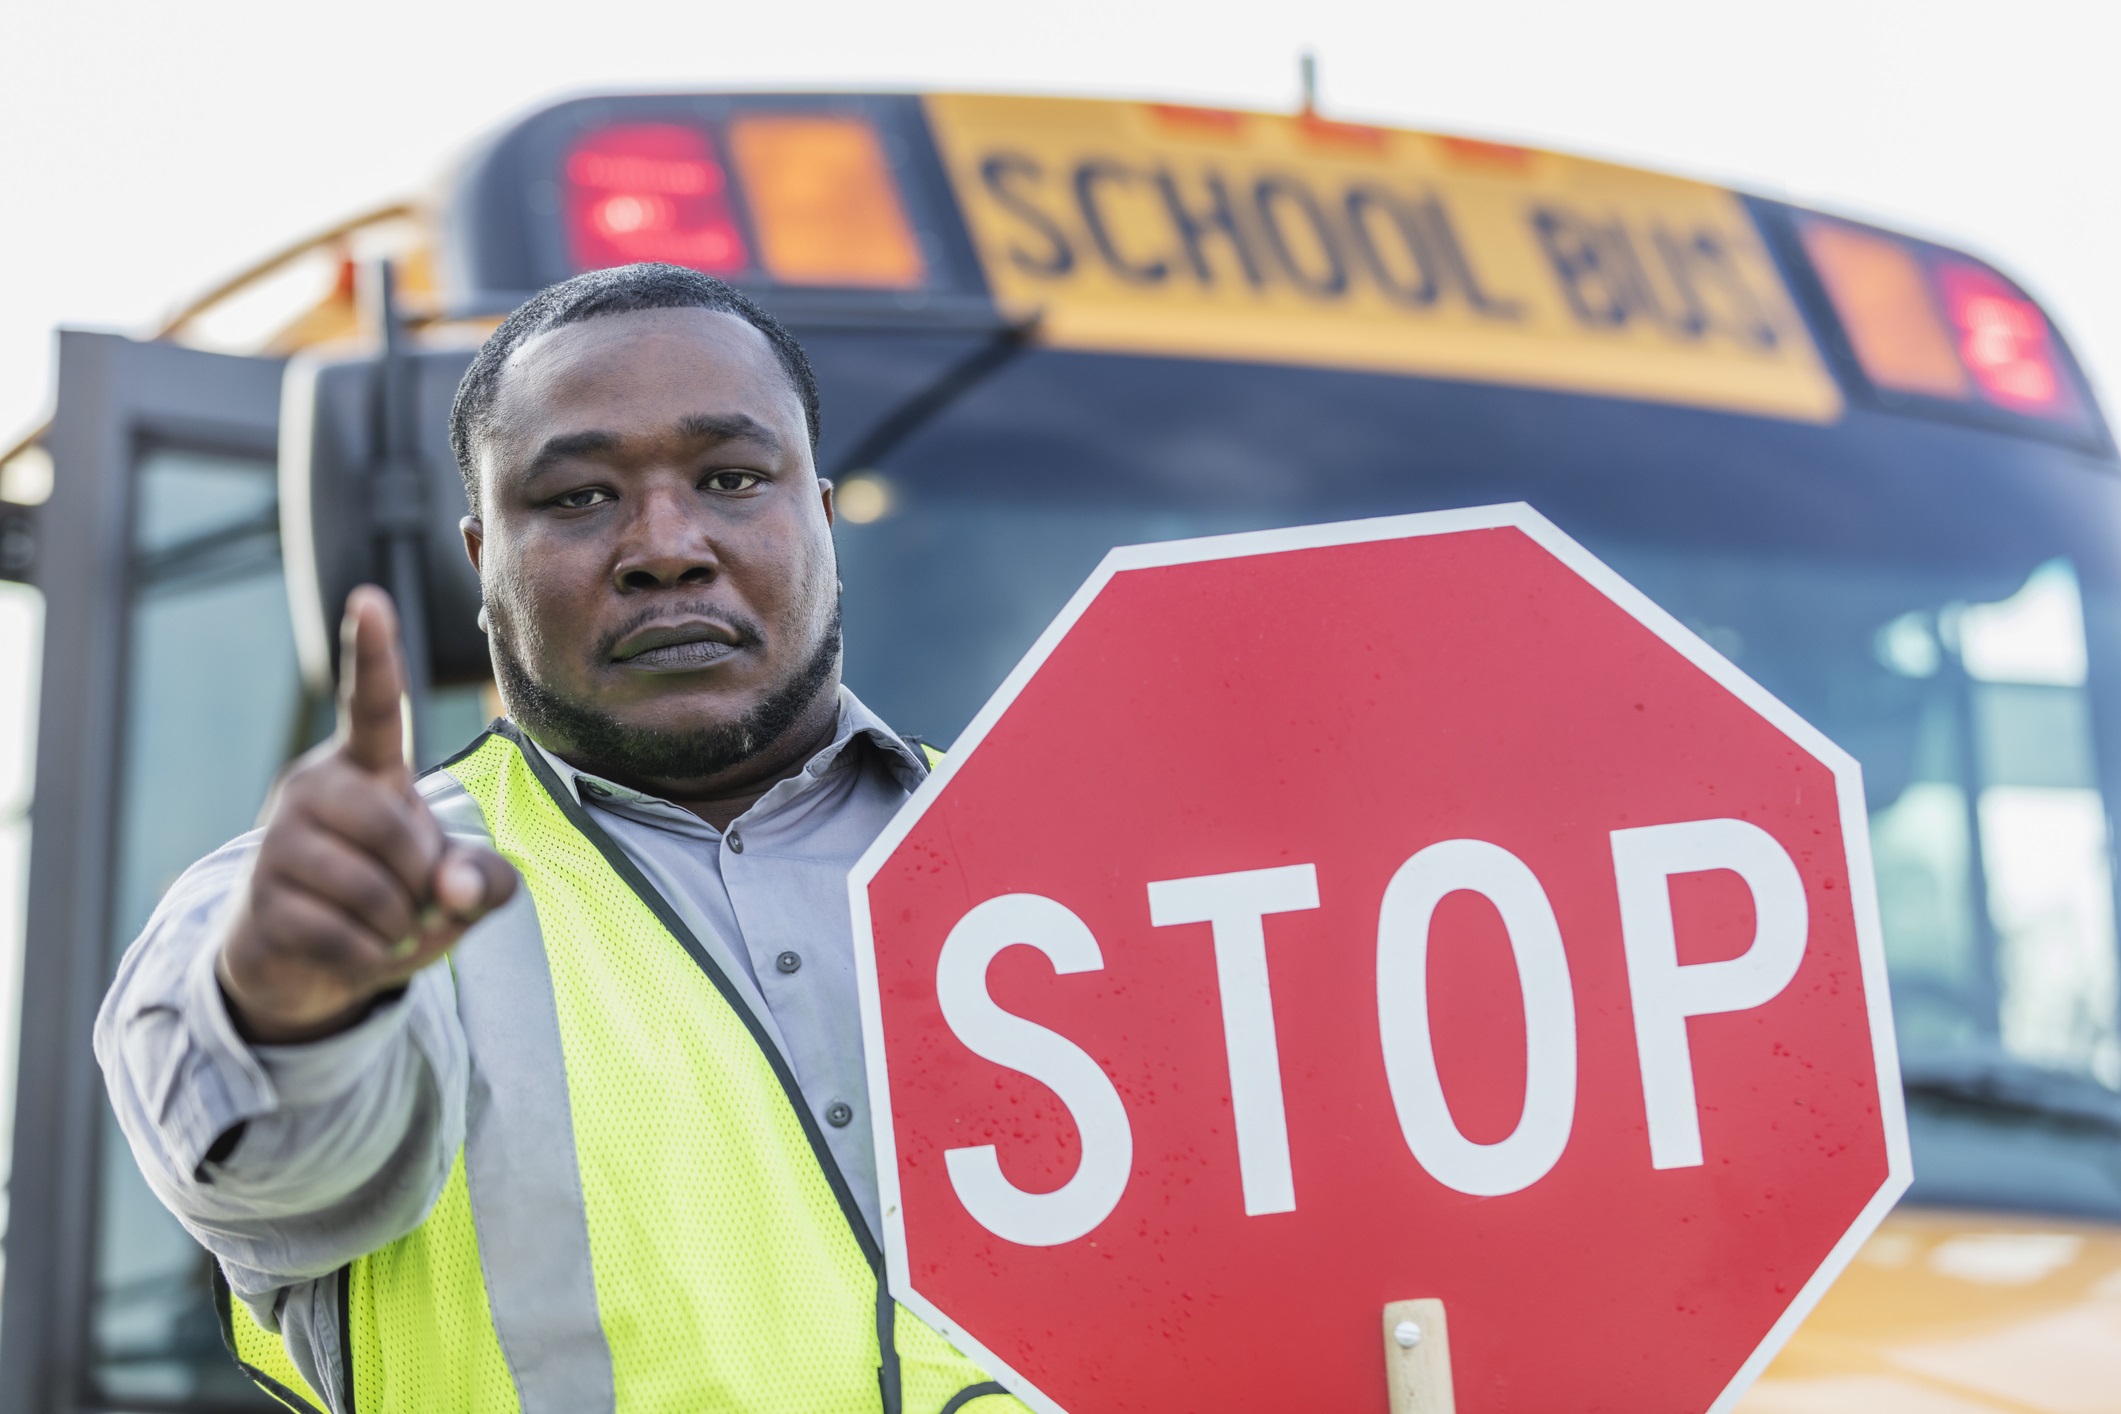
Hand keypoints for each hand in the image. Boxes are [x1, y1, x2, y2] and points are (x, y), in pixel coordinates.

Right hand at [216, 586, 517, 1043]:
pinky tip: (353, 950)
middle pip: (397, 830)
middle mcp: (312, 788)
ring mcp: (278, 841)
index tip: (370, 597)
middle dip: (423, 881)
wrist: (304, 960)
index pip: (371, 703)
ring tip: (382, 925)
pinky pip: (344, 937)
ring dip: (397, 927)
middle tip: (413, 899)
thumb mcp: (456, 887)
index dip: (373, 653)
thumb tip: (455, 886)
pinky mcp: (260, 900)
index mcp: (365, 768)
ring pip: (373, 891)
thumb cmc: (392, 899)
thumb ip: (485, 879)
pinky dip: (368, 959)